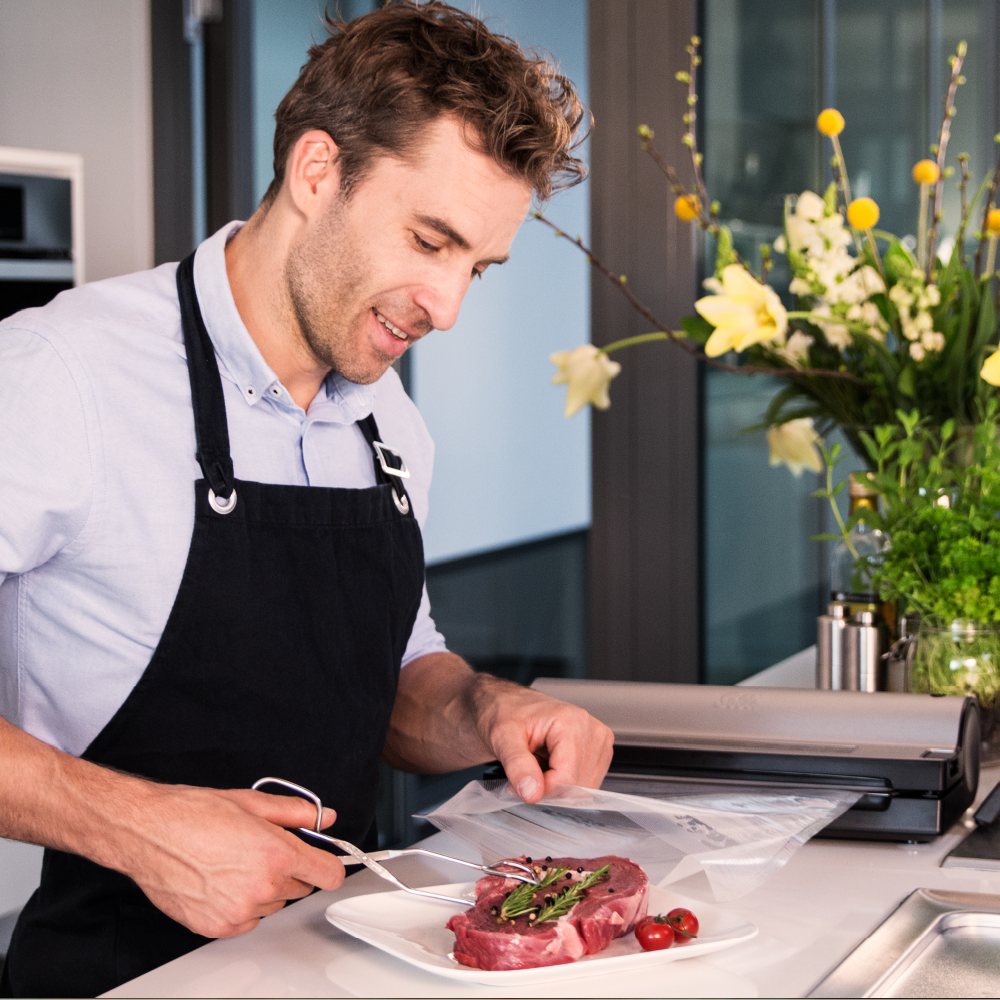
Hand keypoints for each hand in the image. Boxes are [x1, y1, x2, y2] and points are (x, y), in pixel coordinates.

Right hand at [112, 783, 345, 938]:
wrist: (148, 832)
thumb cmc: (193, 814)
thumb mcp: (252, 802)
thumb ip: (296, 812)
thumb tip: (323, 817)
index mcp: (276, 854)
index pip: (330, 874)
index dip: (328, 864)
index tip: (322, 859)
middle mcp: (261, 888)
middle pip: (301, 888)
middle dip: (290, 870)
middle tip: (262, 849)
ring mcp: (239, 912)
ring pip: (273, 905)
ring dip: (265, 889)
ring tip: (235, 862)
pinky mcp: (217, 927)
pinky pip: (248, 921)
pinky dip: (241, 906)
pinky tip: (222, 882)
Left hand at [471, 676, 613, 803]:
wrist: (510, 706)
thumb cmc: (508, 714)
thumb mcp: (502, 737)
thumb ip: (517, 765)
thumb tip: (532, 793)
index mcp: (571, 721)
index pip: (568, 777)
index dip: (542, 790)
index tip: (521, 785)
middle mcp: (591, 729)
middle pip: (578, 785)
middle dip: (549, 789)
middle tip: (526, 773)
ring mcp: (598, 741)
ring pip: (584, 789)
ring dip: (557, 788)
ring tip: (538, 765)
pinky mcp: (600, 751)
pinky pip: (587, 785)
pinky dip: (566, 784)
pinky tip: (551, 766)